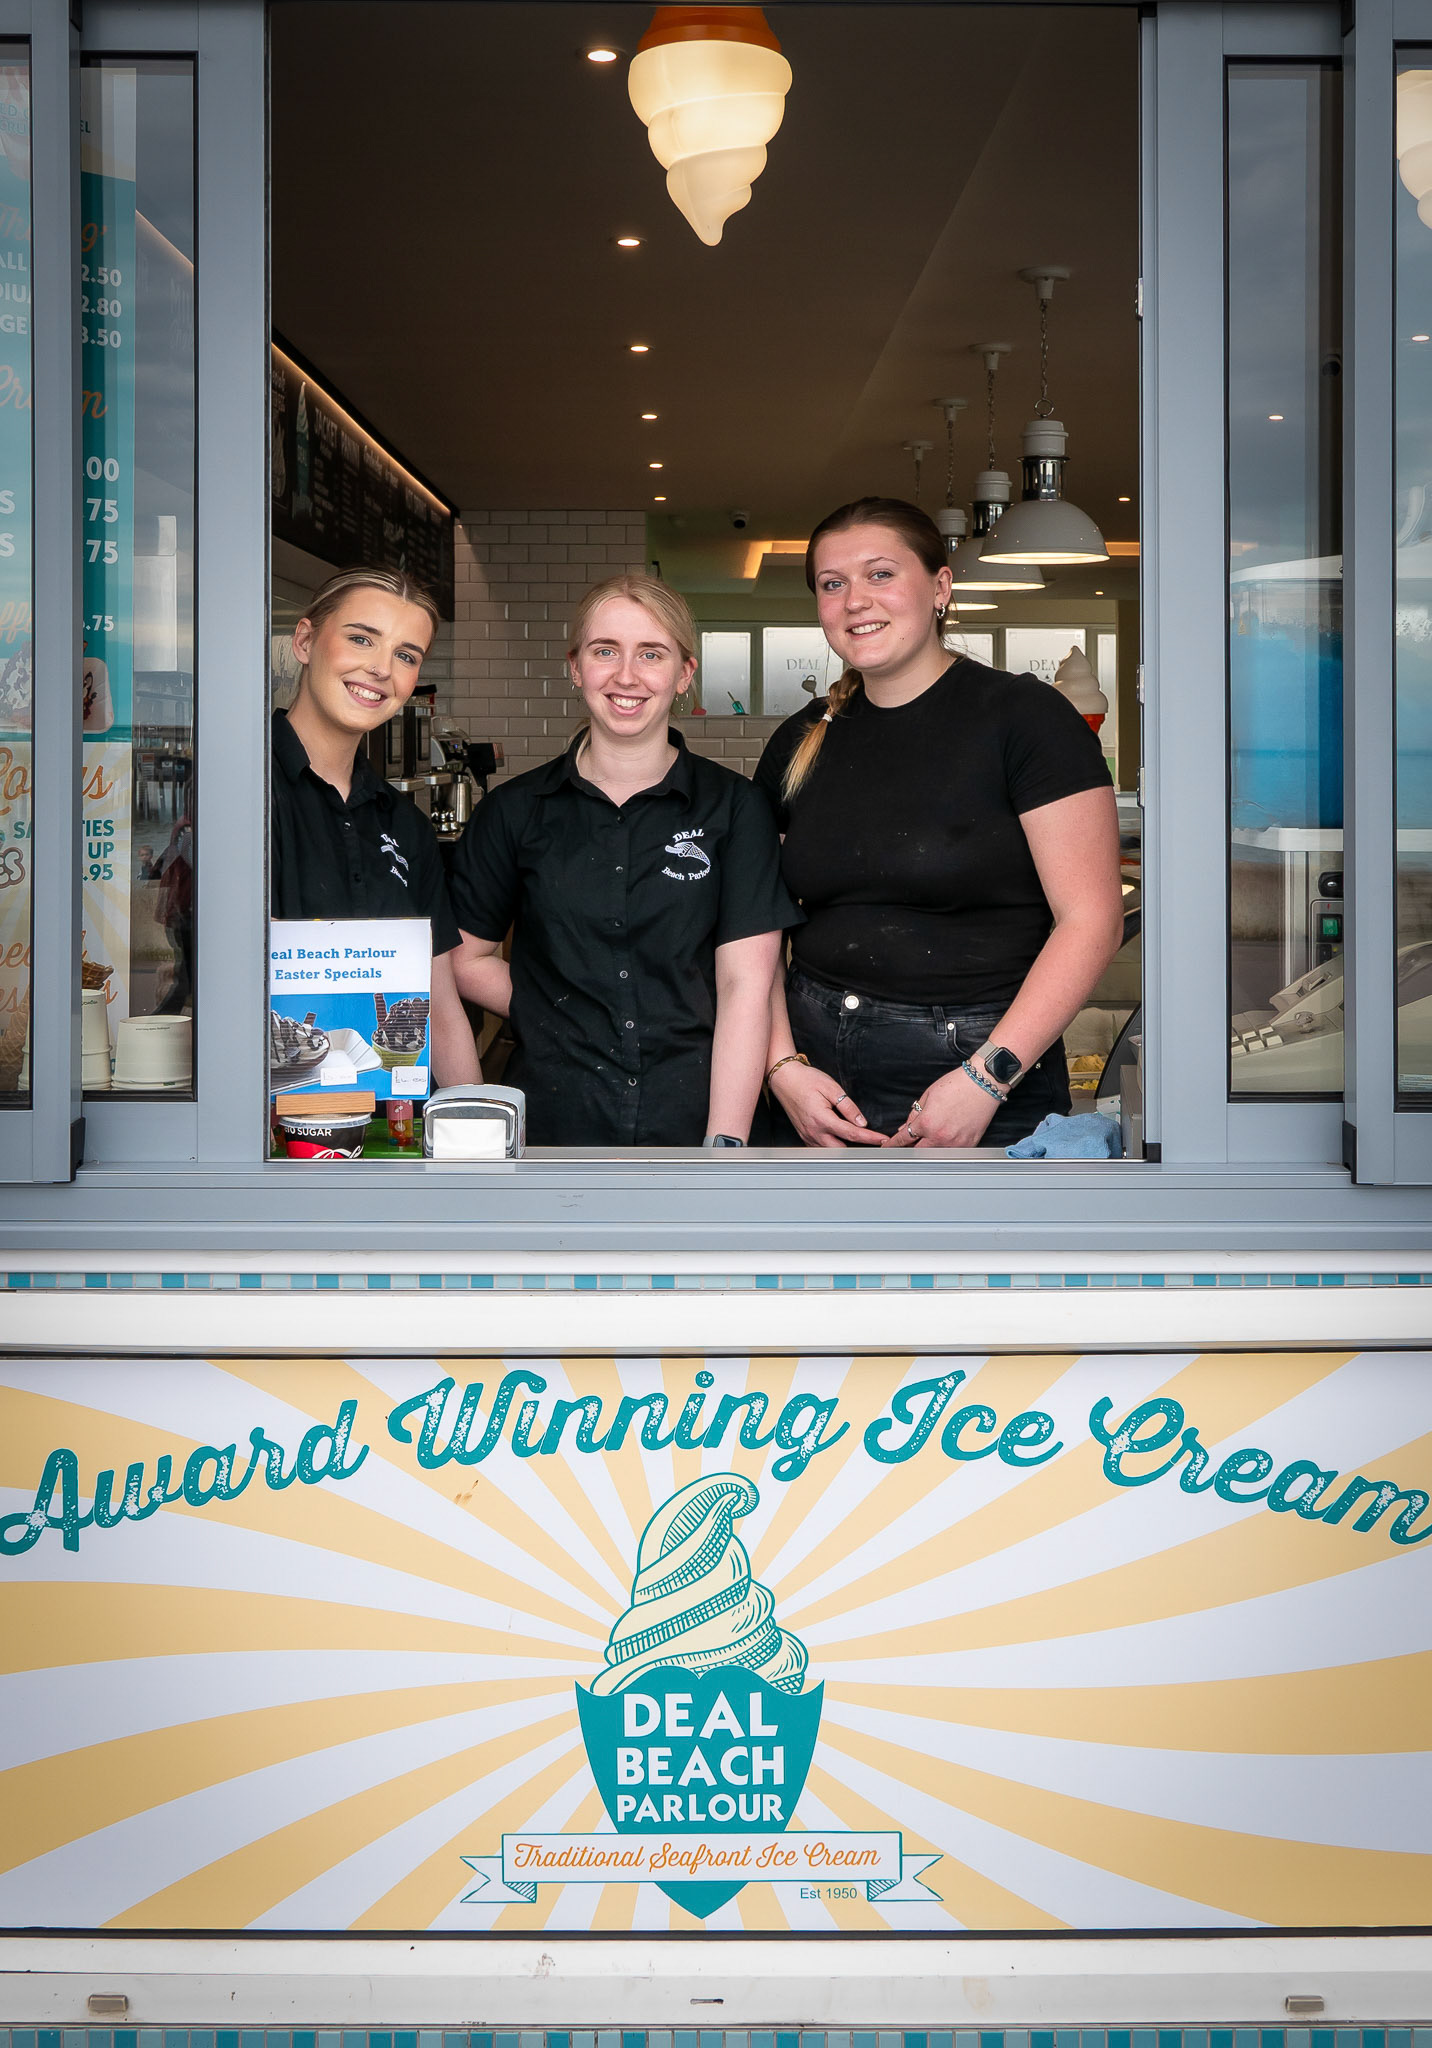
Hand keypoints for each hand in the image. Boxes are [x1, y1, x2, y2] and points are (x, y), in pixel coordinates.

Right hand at [770, 1058, 887, 1147]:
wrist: (784, 1079)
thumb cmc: (806, 1080)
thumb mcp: (831, 1088)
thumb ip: (847, 1106)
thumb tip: (861, 1122)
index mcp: (822, 1119)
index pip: (852, 1134)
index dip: (870, 1138)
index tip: (882, 1140)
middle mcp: (814, 1131)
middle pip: (841, 1150)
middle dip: (858, 1149)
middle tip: (873, 1143)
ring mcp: (807, 1135)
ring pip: (830, 1152)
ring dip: (845, 1149)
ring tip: (860, 1143)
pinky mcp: (804, 1135)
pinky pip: (820, 1148)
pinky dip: (832, 1147)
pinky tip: (840, 1140)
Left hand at [887, 1064, 1001, 1147]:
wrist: (983, 1084)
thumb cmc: (958, 1085)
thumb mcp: (928, 1095)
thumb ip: (915, 1113)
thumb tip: (906, 1127)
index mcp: (927, 1123)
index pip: (904, 1139)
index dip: (893, 1144)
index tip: (889, 1147)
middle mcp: (940, 1136)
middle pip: (917, 1152)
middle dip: (911, 1149)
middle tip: (910, 1143)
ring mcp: (955, 1143)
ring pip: (934, 1154)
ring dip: (928, 1149)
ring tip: (932, 1136)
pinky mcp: (968, 1144)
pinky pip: (952, 1153)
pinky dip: (946, 1148)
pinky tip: (947, 1137)